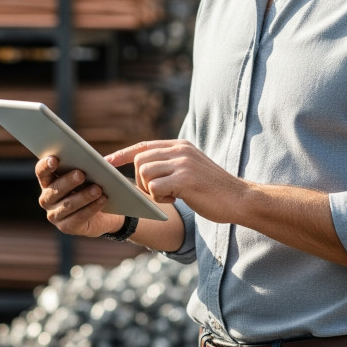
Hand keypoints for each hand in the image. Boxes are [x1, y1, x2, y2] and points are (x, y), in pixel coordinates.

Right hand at [35, 156, 125, 237]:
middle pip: (55, 189)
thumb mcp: (89, 175)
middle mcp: (47, 199)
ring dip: (83, 196)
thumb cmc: (91, 187)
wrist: (103, 214)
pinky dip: (92, 208)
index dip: (46, 166)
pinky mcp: (66, 227)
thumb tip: (102, 160)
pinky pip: (79, 217)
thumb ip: (90, 166)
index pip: (41, 172)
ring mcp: (54, 215)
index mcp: (48, 181)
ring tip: (97, 189)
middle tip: (81, 174)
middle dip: (68, 181)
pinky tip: (102, 199)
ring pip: (68, 204)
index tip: (55, 159)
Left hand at [106, 139, 244, 223]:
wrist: (240, 199)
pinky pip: (154, 188)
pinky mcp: (185, 178)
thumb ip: (170, 165)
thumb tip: (143, 170)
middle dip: (141, 180)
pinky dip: (160, 198)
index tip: (106, 162)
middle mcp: (180, 150)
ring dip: (151, 190)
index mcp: (180, 146)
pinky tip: (176, 200)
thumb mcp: (190, 169)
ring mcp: (183, 163)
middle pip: (140, 160)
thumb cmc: (213, 190)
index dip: (122, 154)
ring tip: (170, 196)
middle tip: (159, 193)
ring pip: (144, 173)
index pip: (143, 146)